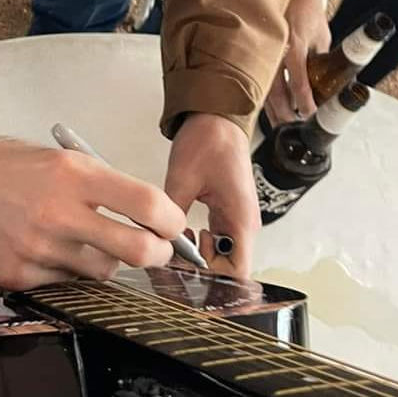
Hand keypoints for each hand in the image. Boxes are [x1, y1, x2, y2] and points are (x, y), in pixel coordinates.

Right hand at [0, 60, 186, 289]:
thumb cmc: (11, 166)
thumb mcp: (64, 160)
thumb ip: (106, 187)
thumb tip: (153, 217)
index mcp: (74, 175)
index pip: (146, 202)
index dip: (172, 219)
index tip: (174, 225)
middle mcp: (57, 212)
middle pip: (136, 250)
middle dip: (157, 253)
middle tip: (157, 250)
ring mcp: (36, 248)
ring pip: (102, 271)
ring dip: (105, 259)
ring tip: (84, 240)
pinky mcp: (17, 274)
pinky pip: (65, 283)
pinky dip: (66, 270)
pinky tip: (47, 248)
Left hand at [165, 113, 260, 279]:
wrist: (216, 117)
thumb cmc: (208, 140)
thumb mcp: (182, 178)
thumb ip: (169, 213)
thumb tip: (154, 238)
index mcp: (240, 220)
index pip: (236, 273)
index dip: (211, 280)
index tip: (184, 272)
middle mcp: (243, 225)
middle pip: (228, 269)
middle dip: (199, 268)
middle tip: (172, 255)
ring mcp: (236, 220)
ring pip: (220, 256)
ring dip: (197, 256)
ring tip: (174, 241)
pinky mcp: (226, 214)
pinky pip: (216, 241)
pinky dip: (198, 243)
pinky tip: (179, 232)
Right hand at [265, 0, 329, 124]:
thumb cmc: (306, 7)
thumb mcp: (321, 35)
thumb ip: (320, 59)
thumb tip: (324, 80)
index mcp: (294, 47)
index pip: (299, 84)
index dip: (306, 103)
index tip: (310, 116)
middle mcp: (276, 51)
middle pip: (276, 93)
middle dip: (285, 114)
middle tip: (293, 128)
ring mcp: (263, 51)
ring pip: (263, 88)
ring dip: (272, 109)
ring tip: (280, 124)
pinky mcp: (255, 51)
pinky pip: (257, 78)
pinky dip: (262, 95)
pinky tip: (266, 106)